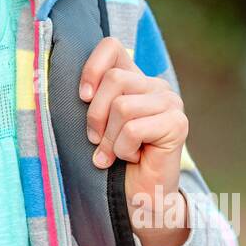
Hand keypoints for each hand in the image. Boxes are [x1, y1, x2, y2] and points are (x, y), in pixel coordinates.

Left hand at [78, 37, 189, 245]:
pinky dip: (123, 149)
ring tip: (115, 153)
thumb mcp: (97, 123)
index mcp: (136, 79)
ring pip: (122, 106)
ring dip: (110, 138)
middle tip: (97, 141)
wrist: (140, 198)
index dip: (91, 68)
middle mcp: (157, 86)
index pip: (112, 47)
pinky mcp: (177, 124)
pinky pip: (133, 129)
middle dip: (96, 115)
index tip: (83, 96)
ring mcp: (171, 103)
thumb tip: (67, 83)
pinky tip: (132, 159)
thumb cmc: (114, 159)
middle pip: (114, 79)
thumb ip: (92, 99)